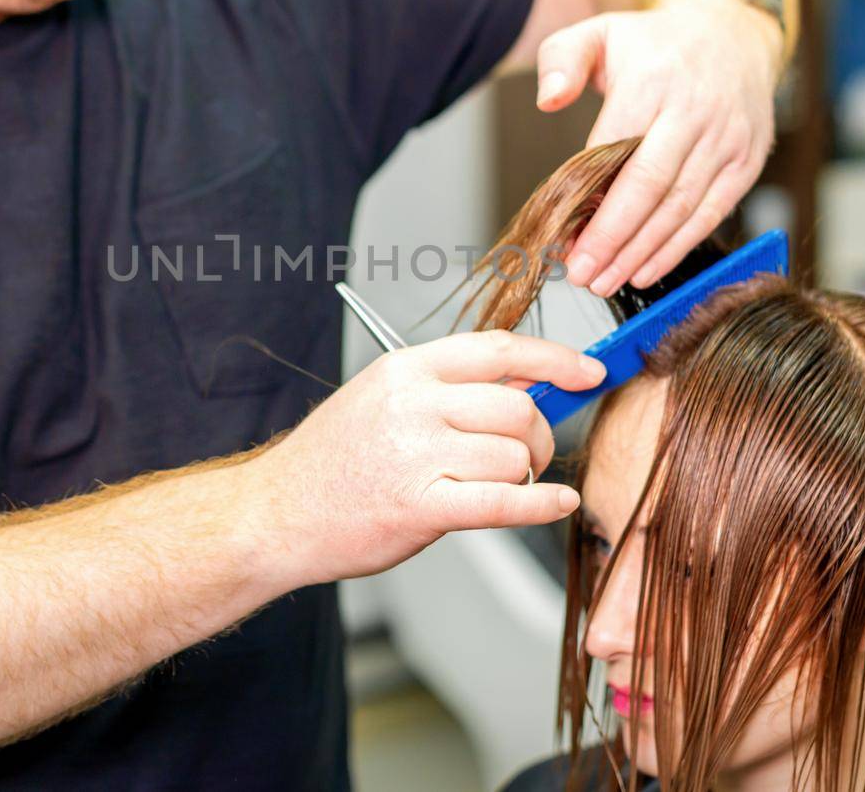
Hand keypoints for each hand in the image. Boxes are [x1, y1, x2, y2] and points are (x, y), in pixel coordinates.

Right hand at [245, 330, 604, 584]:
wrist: (276, 514)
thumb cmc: (333, 463)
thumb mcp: (382, 400)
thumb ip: (448, 390)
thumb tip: (525, 385)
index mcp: (405, 370)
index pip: (498, 349)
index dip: (554, 359)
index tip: (588, 371)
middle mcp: (412, 404)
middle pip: (517, 407)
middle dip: (539, 436)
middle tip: (530, 456)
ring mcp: (414, 455)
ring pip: (513, 456)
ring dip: (523, 477)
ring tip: (500, 487)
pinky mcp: (419, 507)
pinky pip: (502, 502)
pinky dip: (539, 505)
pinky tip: (553, 503)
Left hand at [534, 0, 782, 293]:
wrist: (733, 32)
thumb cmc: (654, 44)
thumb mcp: (599, 32)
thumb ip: (562, 59)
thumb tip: (548, 99)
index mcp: (653, 81)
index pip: (617, 148)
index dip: (591, 199)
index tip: (564, 236)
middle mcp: (695, 112)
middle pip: (651, 187)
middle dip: (614, 238)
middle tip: (583, 275)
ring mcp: (726, 140)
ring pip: (681, 207)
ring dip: (642, 252)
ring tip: (606, 281)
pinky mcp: (745, 162)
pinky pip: (711, 214)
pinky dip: (678, 247)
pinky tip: (646, 270)